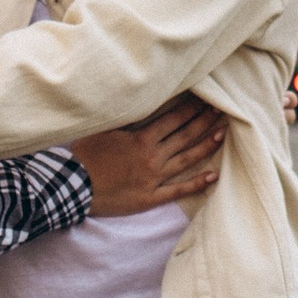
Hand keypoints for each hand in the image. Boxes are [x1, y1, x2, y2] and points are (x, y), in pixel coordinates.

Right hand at [73, 94, 227, 218]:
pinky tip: (213, 177)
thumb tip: (140, 103)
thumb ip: (125, 120)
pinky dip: (196, 184)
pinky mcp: (150, 197)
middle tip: (222, 110)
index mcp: (141, 139)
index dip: (191, 108)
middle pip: (185, 136)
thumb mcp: (104, 129)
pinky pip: (178, 191)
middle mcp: (152, 156)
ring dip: (205, 146)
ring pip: (186, 160)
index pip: (173, 119)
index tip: (206, 99)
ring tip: (223, 134)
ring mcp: (153, 178)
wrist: (74, 186)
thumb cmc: (85, 156)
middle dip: (204, 121)